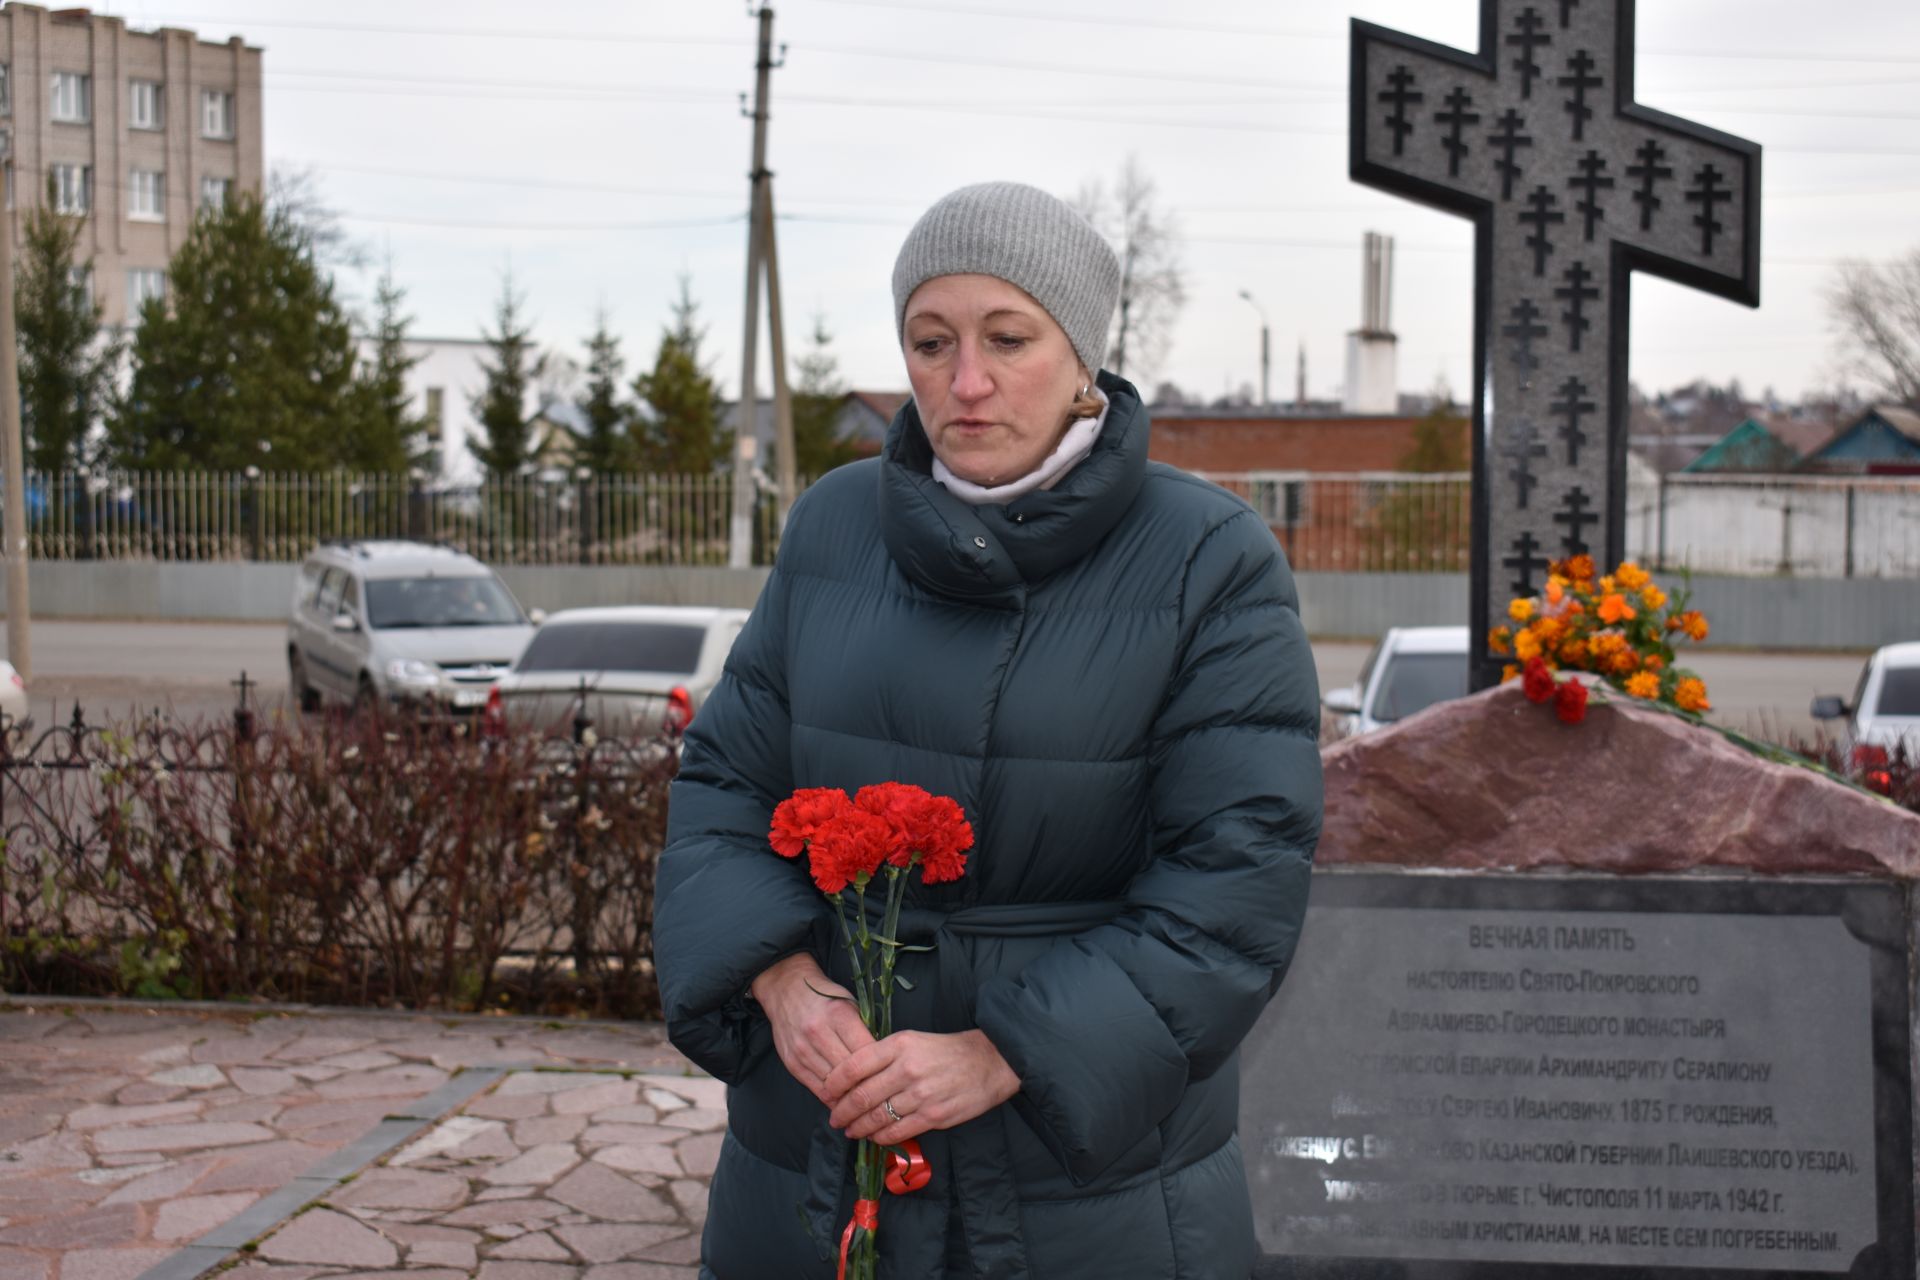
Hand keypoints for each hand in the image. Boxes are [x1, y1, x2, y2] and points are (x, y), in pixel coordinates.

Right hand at [750, 953, 874, 1106]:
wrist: (787, 990)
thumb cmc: (826, 998)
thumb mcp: (850, 1004)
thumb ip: (864, 1031)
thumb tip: (882, 1062)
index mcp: (839, 1015)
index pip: (865, 1052)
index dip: (880, 1069)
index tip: (891, 1079)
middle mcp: (818, 1033)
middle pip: (849, 1072)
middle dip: (867, 1087)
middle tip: (883, 1098)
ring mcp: (803, 1049)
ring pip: (833, 1085)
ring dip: (850, 1098)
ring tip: (866, 1107)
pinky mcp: (792, 1062)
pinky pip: (816, 1089)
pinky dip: (833, 1099)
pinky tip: (845, 1103)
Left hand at [824, 1029, 1020, 1144]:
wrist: (991, 1061)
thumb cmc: (948, 1050)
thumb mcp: (913, 1040)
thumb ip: (884, 1056)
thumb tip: (853, 1078)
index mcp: (899, 1045)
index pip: (854, 1066)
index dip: (834, 1083)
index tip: (826, 1092)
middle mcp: (907, 1069)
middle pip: (861, 1096)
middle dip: (841, 1111)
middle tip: (834, 1117)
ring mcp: (920, 1095)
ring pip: (876, 1117)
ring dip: (858, 1127)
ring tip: (851, 1130)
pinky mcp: (934, 1117)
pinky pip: (897, 1132)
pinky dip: (881, 1137)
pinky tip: (875, 1137)